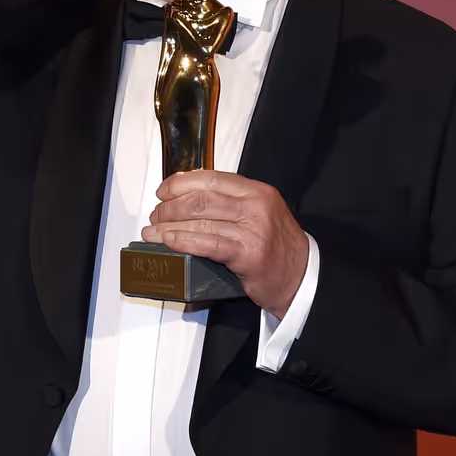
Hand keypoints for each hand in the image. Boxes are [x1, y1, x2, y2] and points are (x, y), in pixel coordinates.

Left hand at [141, 171, 309, 318]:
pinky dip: (183, 240)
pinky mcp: (248, 254)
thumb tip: (190, 197)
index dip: (182, 183)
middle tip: (156, 214)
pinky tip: (169, 241)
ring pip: (201, 220)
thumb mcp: (261, 214)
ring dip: (169, 225)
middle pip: (202, 198)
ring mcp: (253, 230)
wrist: (302, 277)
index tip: (164, 190)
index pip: (212, 178)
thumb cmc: (278, 248)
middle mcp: (256, 206)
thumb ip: (232, 203)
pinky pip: (208, 243)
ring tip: (153, 232)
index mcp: (257, 191)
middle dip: (171, 206)